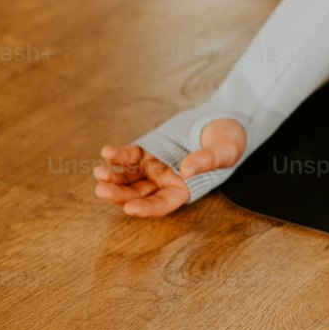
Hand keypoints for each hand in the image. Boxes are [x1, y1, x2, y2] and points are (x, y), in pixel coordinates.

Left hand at [93, 118, 246, 217]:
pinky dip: (118, 156)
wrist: (224, 120)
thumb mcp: (225, 150)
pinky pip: (129, 156)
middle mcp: (165, 181)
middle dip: (119, 195)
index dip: (146, 209)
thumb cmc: (229, 140)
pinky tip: (108, 152)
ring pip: (128, 178)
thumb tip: (186, 171)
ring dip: (113, 178)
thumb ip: (207, 160)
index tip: (130, 208)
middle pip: (138, 195)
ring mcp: (154, 166)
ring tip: (99, 173)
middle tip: (102, 190)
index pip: (162, 204)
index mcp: (184, 189)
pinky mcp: (147, 150)